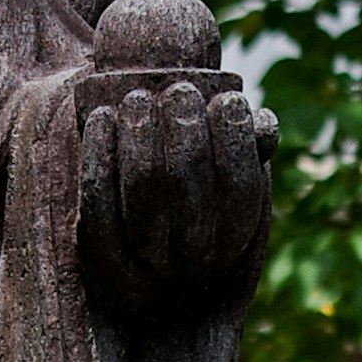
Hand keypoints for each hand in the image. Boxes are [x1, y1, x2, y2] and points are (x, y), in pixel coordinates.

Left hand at [69, 0, 270, 329]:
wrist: (133, 270)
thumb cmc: (191, 204)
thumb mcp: (223, 185)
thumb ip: (246, 153)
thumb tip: (264, 124)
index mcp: (229, 242)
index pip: (240, 190)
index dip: (236, 142)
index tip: (229, 100)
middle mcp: (190, 263)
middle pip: (187, 191)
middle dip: (185, 132)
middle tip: (181, 90)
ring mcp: (143, 268)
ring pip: (141, 197)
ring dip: (140, 137)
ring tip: (139, 97)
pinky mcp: (97, 260)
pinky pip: (97, 206)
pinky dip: (99, 156)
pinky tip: (103, 117)